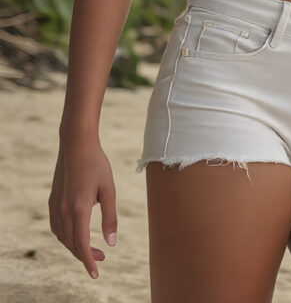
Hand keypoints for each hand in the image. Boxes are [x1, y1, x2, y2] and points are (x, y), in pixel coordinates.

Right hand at [49, 136, 117, 279]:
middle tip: (102, 258)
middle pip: (71, 244)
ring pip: (62, 237)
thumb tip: (111, 243)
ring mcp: (55, 206)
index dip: (89, 261)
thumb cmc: (96, 164)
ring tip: (92, 248)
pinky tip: (76, 234)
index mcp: (79, 208)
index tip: (96, 273)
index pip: (81, 245)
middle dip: (85, 255)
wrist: (76, 144)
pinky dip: (66, 236)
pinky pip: (57, 227)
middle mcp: (63, 210)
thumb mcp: (109, 189)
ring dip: (75, 247)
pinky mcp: (53, 200)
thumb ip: (110, 217)